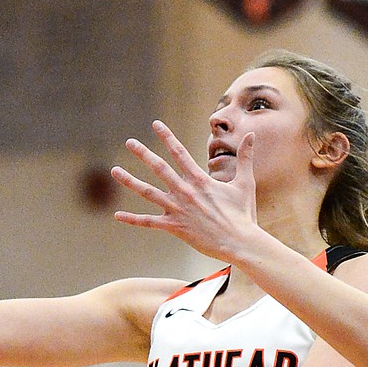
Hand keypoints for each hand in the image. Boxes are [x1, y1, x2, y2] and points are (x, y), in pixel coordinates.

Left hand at [113, 120, 258, 261]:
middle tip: (129, 142)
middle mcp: (185, 191)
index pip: (179, 152)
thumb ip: (245, 158)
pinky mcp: (174, 227)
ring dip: (130, 181)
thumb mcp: (245, 183)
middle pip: (159, 168)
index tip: (155, 125)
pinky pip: (149, 222)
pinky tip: (117, 216)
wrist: (239, 242)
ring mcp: (178, 209)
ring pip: (148, 192)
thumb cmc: (243, 215)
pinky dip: (133, 220)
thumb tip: (252, 136)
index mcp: (200, 180)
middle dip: (143, 153)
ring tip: (115, 171)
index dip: (167, 137)